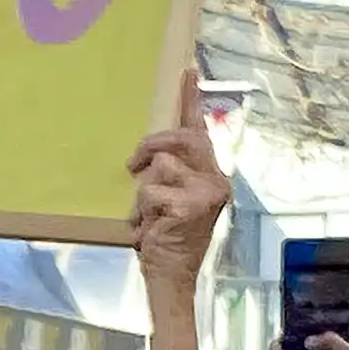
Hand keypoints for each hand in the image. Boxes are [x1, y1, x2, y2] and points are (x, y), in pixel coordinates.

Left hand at [128, 74, 229, 304]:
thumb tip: (146, 155)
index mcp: (209, 175)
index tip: (186, 71)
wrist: (172, 278)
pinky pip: (150, 193)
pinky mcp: (192, 205)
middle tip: (133, 165)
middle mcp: (216, 179)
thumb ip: (165, 174)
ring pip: (159, 168)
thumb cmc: (166, 240)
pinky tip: (150, 231)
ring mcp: (207, 192)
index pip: (199, 130)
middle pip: (180, 138)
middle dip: (151, 146)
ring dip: (143, 195)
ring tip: (148, 218)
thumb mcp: (165, 200)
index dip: (191, 100)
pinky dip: (141, 213)